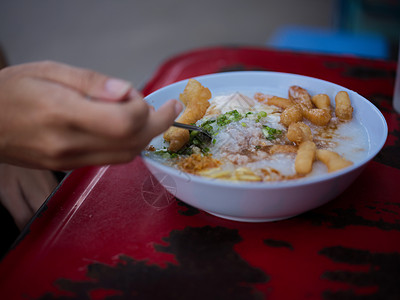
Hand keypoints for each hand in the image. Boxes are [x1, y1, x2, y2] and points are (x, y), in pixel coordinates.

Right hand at [0, 61, 181, 169]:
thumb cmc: (11, 91)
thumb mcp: (48, 71)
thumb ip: (92, 83)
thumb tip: (126, 92)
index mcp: (62, 112)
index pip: (124, 122)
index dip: (145, 110)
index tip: (147, 97)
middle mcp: (68, 143)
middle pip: (133, 143)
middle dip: (159, 125)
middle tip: (170, 109)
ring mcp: (68, 160)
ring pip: (125, 156)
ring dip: (146, 137)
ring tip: (150, 116)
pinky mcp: (68, 167)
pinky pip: (110, 160)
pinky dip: (128, 145)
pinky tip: (128, 129)